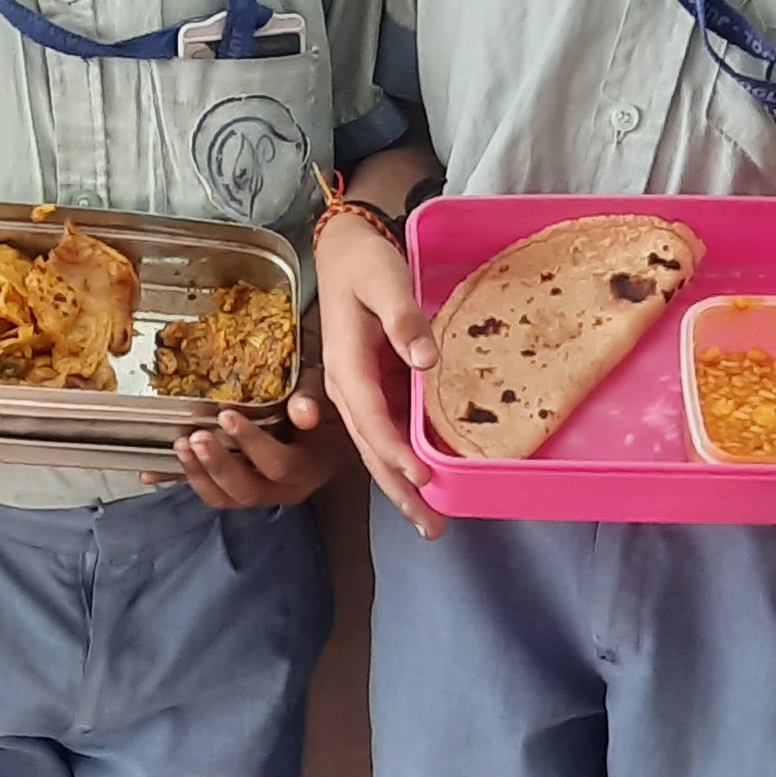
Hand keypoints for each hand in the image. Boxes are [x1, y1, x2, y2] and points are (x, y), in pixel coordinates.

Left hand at [178, 392, 342, 508]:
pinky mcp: (236, 489)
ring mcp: (259, 493)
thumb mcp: (322, 394)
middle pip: (246, 490)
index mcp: (308, 468)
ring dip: (197, 475)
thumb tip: (303, 411)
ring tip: (179, 447)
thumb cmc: (323, 407)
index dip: (252, 444)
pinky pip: (207, 490)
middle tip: (194, 438)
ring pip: (224, 498)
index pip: (280, 465)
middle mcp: (283, 489)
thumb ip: (311, 399)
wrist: (324, 429)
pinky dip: (179, 480)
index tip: (227, 416)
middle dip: (216, 465)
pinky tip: (151, 473)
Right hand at [315, 209, 441, 537]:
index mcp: (346, 365)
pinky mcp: (369, 387)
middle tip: (431, 528)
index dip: (396, 452)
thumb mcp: (385, 280)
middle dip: (399, 490)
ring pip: (376, 447)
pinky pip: (386, 430)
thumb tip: (427, 360)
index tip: (424, 479)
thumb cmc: (364, 263)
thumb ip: (404, 318)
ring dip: (401, 484)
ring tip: (431, 520)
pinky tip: (428, 477)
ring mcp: (356, 390)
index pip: (371, 419)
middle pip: (371, 449)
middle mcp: (346, 387)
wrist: (343, 248)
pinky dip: (404, 458)